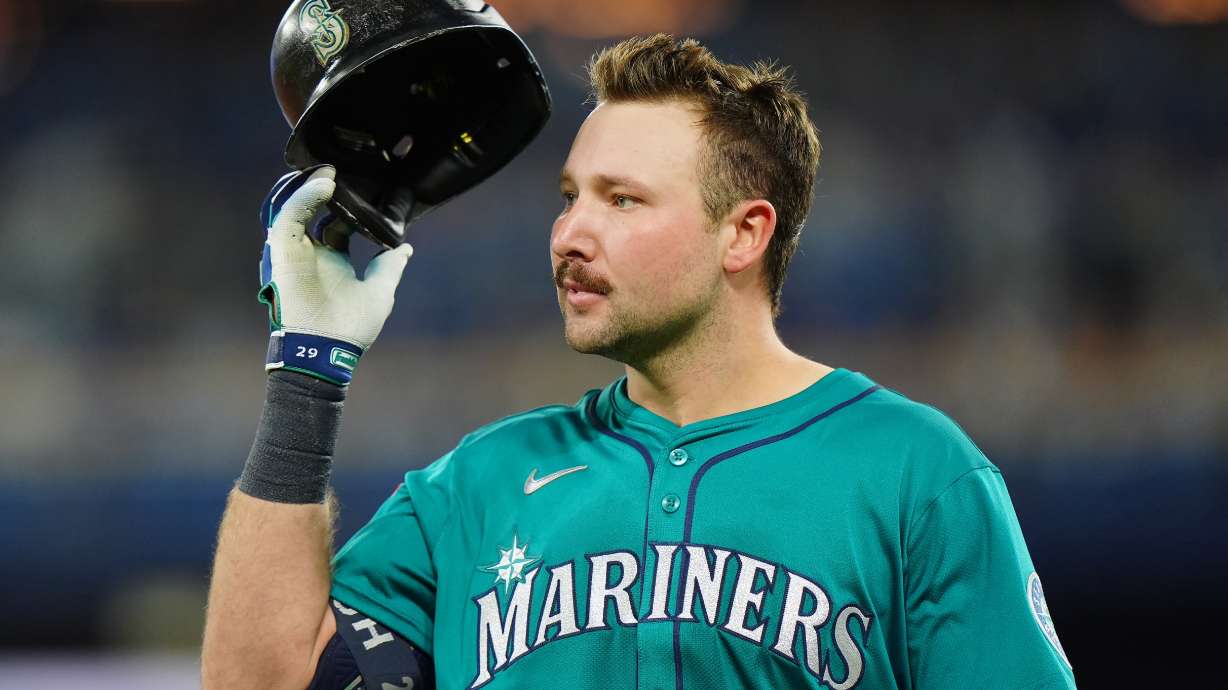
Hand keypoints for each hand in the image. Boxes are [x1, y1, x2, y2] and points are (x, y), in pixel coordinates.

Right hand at [258, 165, 413, 384]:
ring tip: (330, 169)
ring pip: (293, 204)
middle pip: (309, 205)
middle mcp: (310, 249)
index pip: (333, 217)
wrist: (327, 352)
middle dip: (321, 184)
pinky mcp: (282, 252)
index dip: (345, 199)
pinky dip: (305, 197)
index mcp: (330, 256)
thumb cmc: (352, 328)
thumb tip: (404, 249)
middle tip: (340, 167)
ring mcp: (294, 249)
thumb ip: (390, 267)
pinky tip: (325, 183)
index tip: (363, 183)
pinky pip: (289, 216)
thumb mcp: (380, 291)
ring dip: (309, 184)